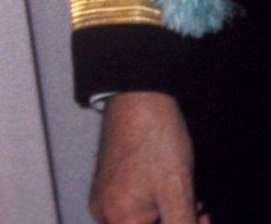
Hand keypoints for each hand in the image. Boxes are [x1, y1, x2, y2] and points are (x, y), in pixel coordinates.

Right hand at [90, 92, 208, 223]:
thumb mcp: (178, 192)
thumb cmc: (156, 137)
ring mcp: (102, 198)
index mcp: (118, 218)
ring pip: (139, 223)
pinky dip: (154, 208)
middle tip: (200, 213)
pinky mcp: (105, 185)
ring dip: (168, 218)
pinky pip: (130, 211)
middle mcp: (103, 212)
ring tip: (191, 201)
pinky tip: (171, 193)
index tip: (201, 220)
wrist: (136, 93)